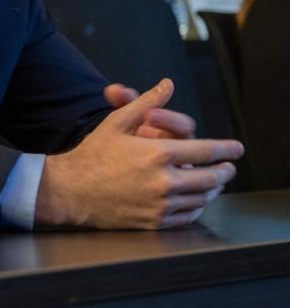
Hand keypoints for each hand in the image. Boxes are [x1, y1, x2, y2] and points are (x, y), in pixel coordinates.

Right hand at [36, 78, 242, 229]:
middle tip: (228, 168)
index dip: (226, 149)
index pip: (206, 151)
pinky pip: (187, 216)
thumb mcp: (117, 123)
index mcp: (157, 153)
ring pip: (202, 198)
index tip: (237, 149)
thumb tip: (167, 85)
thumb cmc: (92, 155)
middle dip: (225, 171)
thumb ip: (145, 102)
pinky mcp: (154, 222)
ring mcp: (161, 204)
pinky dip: (197, 208)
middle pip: (211, 177)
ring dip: (213, 189)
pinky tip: (196, 201)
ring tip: (215, 183)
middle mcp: (164, 181)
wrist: (70, 190)